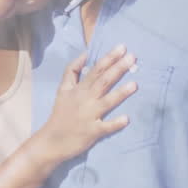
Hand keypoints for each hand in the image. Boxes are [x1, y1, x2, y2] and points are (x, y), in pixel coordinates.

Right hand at [33, 46, 136, 162]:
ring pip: (107, 102)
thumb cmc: (60, 114)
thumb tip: (85, 55)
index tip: (122, 47)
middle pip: (103, 81)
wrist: (52, 140)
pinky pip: (105, 127)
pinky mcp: (92, 132)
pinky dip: (115, 123)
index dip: (109, 58)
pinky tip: (126, 119)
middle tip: (133, 57)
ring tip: (135, 84)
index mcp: (79, 89)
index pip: (96, 70)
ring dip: (120, 93)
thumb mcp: (63, 89)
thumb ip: (72, 71)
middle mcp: (85, 100)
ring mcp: (89, 116)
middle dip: (118, 68)